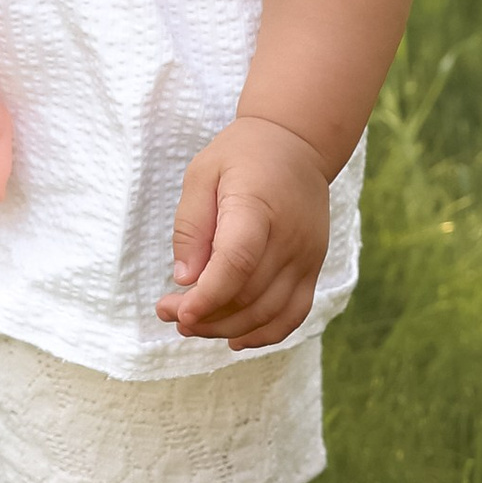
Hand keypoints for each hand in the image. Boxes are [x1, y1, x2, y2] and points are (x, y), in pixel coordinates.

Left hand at [157, 114, 330, 349]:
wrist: (297, 144)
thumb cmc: (242, 156)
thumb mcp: (202, 173)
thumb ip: (191, 225)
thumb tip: (184, 279)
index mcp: (258, 206)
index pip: (237, 262)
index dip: (207, 296)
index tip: (177, 313)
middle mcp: (290, 237)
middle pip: (249, 294)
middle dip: (205, 315)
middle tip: (168, 312)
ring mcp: (307, 256)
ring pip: (269, 312)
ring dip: (227, 328)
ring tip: (191, 324)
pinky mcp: (313, 268)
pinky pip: (294, 314)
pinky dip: (265, 334)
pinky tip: (234, 338)